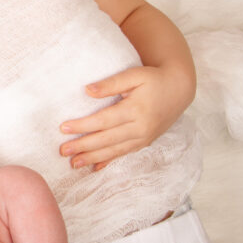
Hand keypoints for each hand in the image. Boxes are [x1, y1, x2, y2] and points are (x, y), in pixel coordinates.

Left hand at [59, 65, 189, 169]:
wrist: (179, 89)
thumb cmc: (154, 79)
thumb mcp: (134, 75)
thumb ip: (111, 83)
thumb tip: (88, 90)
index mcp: (136, 110)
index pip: (104, 120)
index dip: (83, 125)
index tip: (64, 128)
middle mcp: (140, 127)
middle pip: (107, 139)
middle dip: (83, 146)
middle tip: (62, 151)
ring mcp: (144, 137)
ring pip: (115, 150)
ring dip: (93, 158)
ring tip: (74, 163)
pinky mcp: (145, 142)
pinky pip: (124, 154)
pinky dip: (109, 161)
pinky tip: (95, 168)